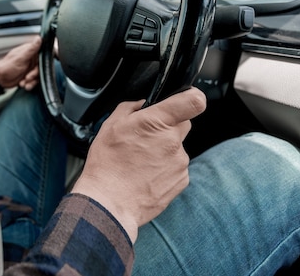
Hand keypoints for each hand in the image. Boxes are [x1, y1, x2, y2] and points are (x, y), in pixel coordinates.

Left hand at [0, 36, 40, 90]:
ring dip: (32, 81)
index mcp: (30, 52)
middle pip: (41, 67)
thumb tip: (38, 38)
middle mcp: (31, 59)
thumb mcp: (20, 58)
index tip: (36, 68)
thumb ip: (31, 49)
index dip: (41, 63)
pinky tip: (23, 85)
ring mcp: (31, 68)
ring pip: (38, 75)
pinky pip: (35, 81)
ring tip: (23, 83)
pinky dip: (30, 84)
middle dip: (34, 75)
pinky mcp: (29, 75)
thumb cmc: (6, 66)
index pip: (42, 55)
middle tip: (27, 77)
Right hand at [71, 87, 205, 242]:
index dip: (192, 97)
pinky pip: (177, 167)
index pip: (193, 101)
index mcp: (156, 122)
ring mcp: (180, 162)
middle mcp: (172, 141)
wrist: (110, 203)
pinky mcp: (182, 180)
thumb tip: (141, 104)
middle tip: (146, 138)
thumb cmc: (107, 165)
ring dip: (164, 151)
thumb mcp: (109, 126)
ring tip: (140, 163)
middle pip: (183, 124)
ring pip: (177, 147)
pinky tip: (146, 175)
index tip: (186, 100)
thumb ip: (129, 107)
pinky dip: (165, 169)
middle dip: (168, 127)